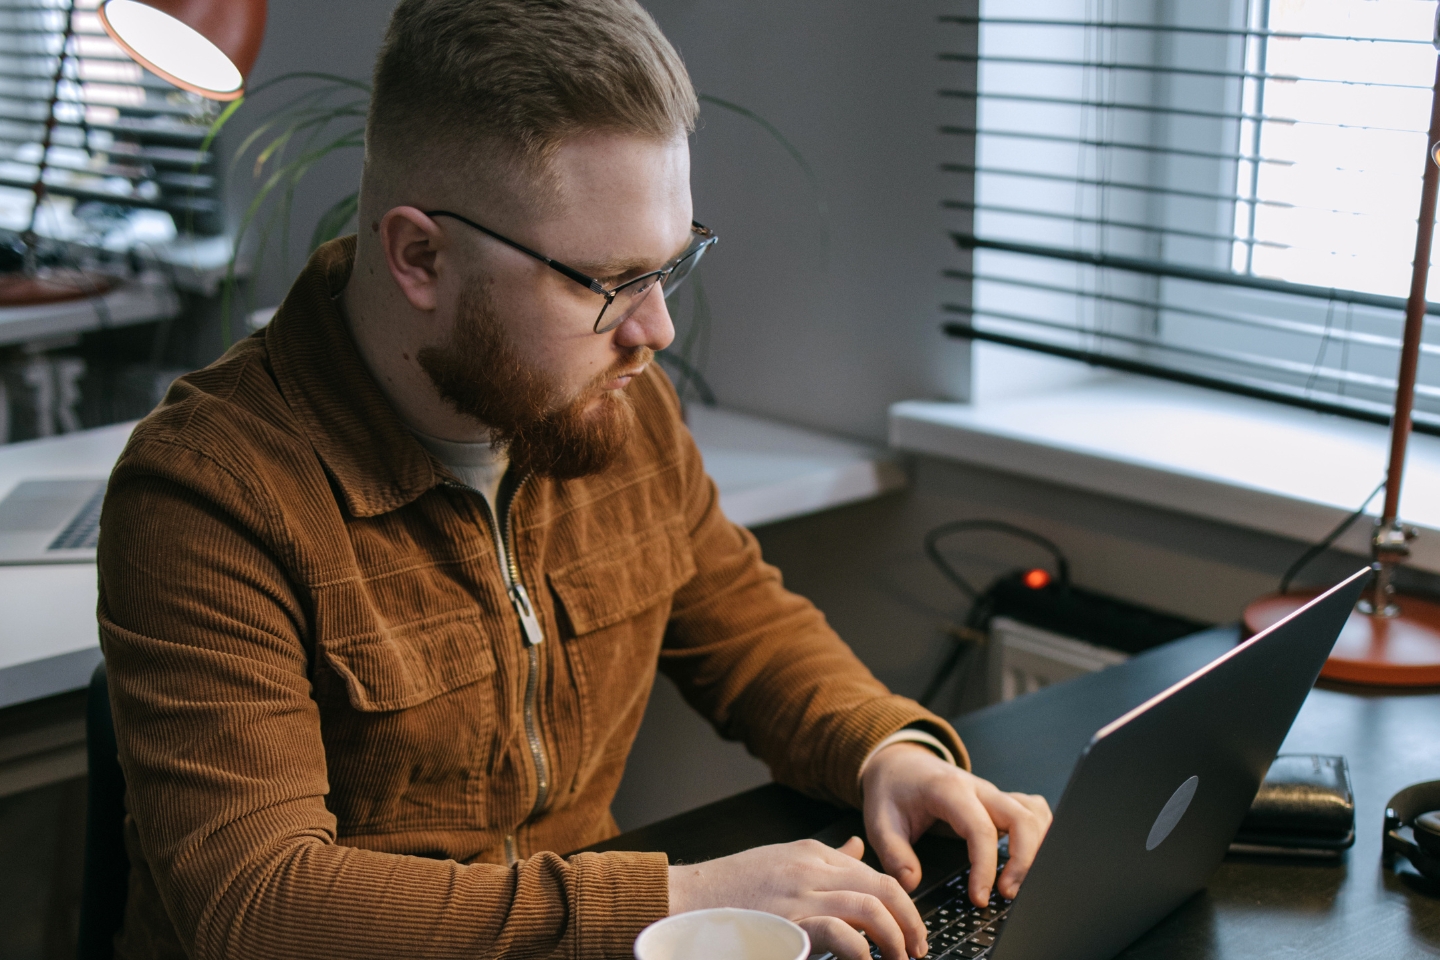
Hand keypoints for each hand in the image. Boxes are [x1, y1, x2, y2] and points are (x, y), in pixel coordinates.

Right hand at [668, 836, 926, 959]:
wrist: (681, 901)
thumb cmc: (728, 891)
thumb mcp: (780, 862)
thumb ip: (824, 856)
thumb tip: (857, 846)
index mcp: (810, 853)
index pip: (873, 872)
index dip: (900, 903)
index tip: (909, 929)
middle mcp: (811, 868)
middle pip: (883, 886)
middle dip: (910, 919)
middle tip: (916, 947)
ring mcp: (800, 895)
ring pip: (872, 906)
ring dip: (895, 938)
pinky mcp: (789, 924)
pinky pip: (842, 933)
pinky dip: (862, 952)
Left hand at [862, 743, 1051, 906]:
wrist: (898, 763)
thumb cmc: (892, 790)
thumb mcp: (879, 820)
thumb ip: (893, 853)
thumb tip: (912, 883)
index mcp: (949, 790)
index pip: (981, 829)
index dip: (986, 867)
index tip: (979, 898)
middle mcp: (978, 788)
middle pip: (1022, 819)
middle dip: (1024, 861)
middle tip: (1006, 894)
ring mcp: (992, 793)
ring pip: (1034, 814)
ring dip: (1037, 849)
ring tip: (1017, 883)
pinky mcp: (999, 801)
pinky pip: (1033, 812)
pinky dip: (1040, 835)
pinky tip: (1029, 861)